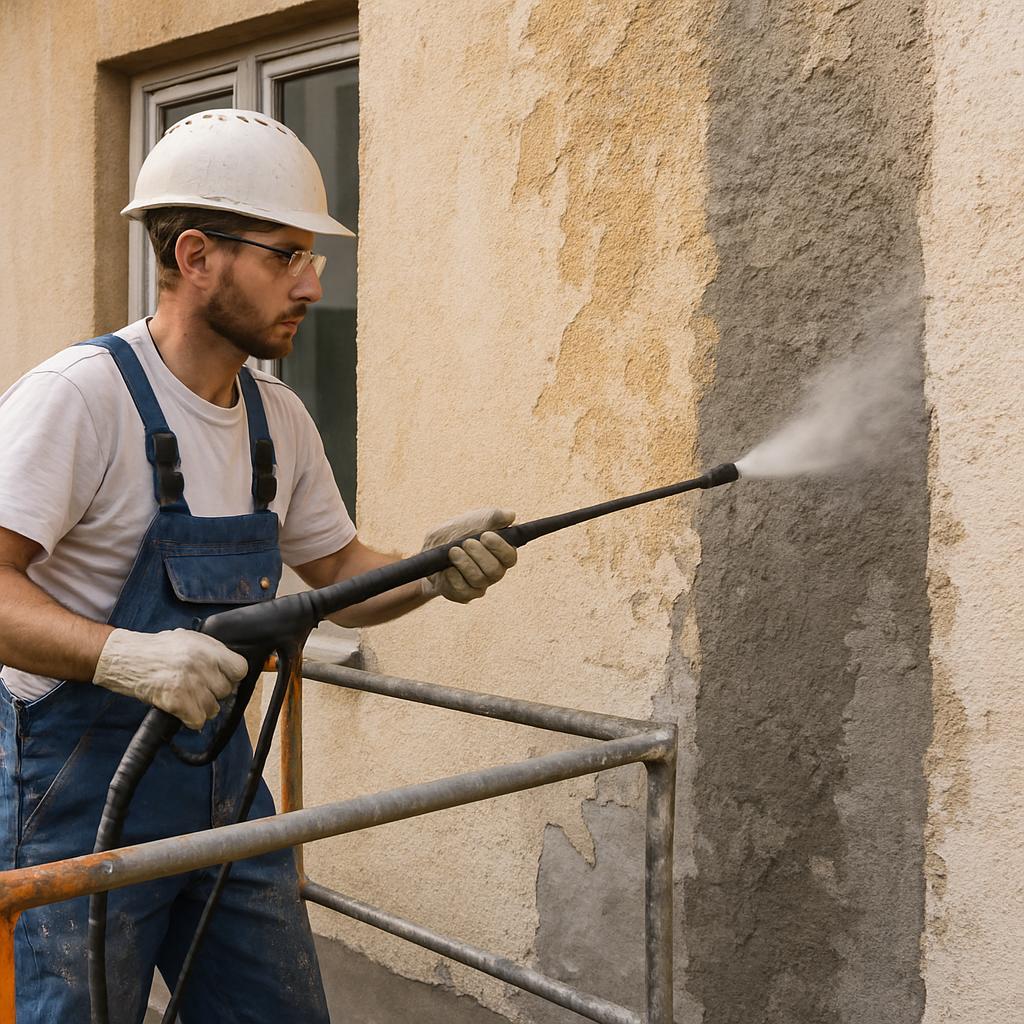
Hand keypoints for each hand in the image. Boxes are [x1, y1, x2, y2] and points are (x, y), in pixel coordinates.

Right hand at [93, 628, 248, 729]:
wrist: (124, 658)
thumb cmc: (155, 649)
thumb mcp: (188, 639)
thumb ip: (211, 651)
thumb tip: (230, 667)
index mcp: (207, 648)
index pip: (240, 669)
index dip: (233, 676)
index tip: (224, 678)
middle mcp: (201, 665)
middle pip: (226, 691)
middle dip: (214, 692)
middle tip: (198, 688)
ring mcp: (190, 684)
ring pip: (213, 708)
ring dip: (202, 708)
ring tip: (187, 698)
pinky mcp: (176, 701)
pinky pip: (197, 720)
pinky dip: (191, 719)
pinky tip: (181, 709)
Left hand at [420, 508, 517, 603]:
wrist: (434, 548)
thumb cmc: (460, 532)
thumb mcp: (475, 519)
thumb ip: (493, 517)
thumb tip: (510, 515)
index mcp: (501, 554)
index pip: (510, 557)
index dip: (500, 548)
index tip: (486, 535)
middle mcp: (494, 572)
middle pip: (494, 571)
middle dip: (480, 555)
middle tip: (467, 542)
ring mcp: (479, 585)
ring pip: (478, 580)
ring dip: (465, 564)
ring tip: (453, 551)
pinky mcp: (464, 594)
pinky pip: (463, 590)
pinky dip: (454, 578)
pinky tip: (447, 568)